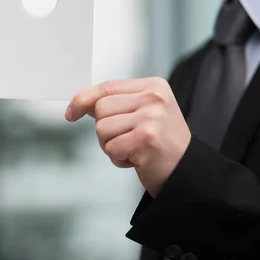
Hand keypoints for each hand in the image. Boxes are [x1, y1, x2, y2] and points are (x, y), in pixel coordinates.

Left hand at [65, 77, 190, 196]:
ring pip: (102, 129)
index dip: (83, 100)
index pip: (106, 87)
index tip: (71, 113)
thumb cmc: (160, 143)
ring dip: (111, 146)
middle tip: (127, 140)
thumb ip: (117, 104)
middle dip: (105, 130)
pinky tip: (138, 160)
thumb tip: (80, 102)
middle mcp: (154, 98)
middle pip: (100, 109)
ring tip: (134, 149)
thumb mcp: (143, 113)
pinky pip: (111, 148)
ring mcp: (151, 118)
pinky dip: (119, 159)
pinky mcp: (147, 139)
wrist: (187, 172)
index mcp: (154, 86)